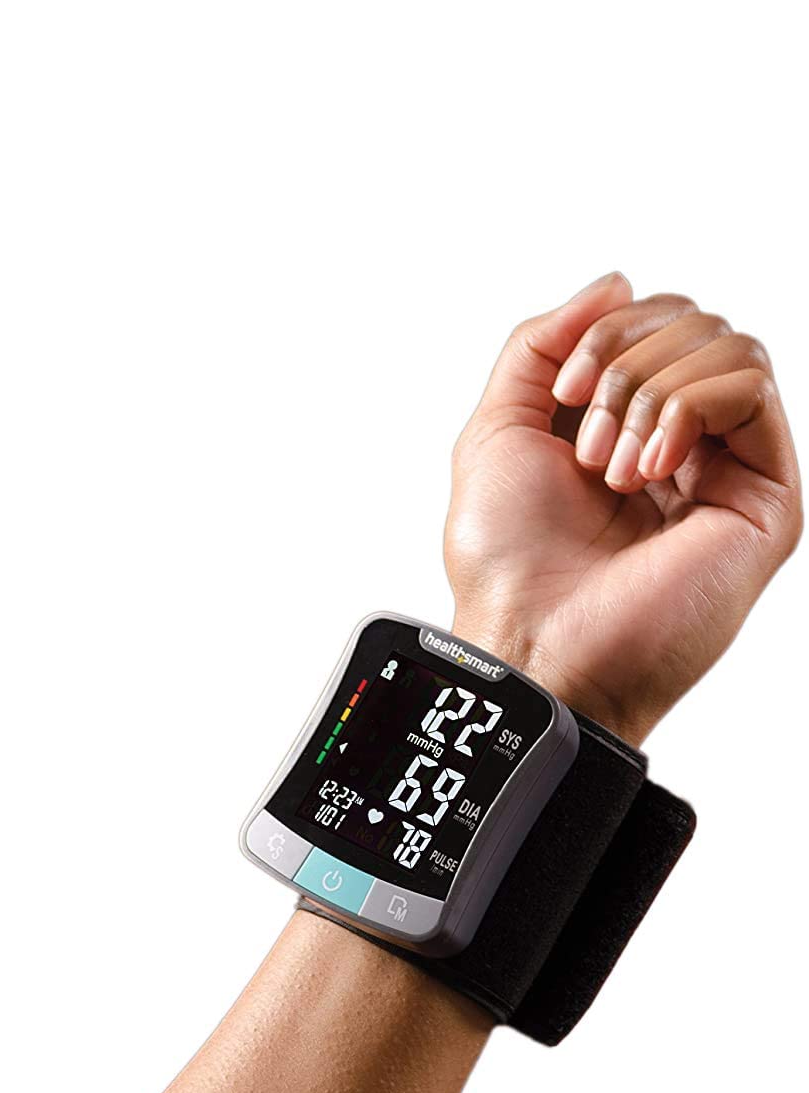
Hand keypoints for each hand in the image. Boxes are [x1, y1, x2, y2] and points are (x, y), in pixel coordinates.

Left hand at [444, 271, 800, 744]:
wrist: (532, 643)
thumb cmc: (507, 560)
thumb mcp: (497, 429)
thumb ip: (540, 344)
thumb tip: (618, 279)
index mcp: (621, 430)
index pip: (648, 324)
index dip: (603, 330)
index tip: (561, 391)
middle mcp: (682, 447)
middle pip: (691, 323)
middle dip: (623, 357)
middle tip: (583, 440)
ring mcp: (728, 470)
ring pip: (726, 344)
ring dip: (650, 387)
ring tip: (612, 467)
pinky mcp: (765, 496)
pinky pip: (751, 383)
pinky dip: (688, 403)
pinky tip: (648, 469)